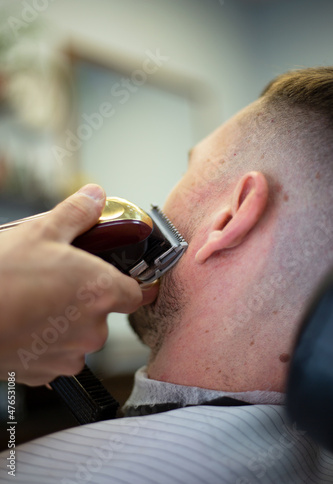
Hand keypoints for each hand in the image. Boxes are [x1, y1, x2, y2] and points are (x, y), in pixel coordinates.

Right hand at [0, 184, 157, 385]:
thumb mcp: (42, 231)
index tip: (126, 278)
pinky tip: (26, 323)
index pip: (139, 292)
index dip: (133, 283)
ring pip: (80, 335)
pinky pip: (57, 354)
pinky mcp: (46, 374)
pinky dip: (47, 342)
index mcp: (101, 291)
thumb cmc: (2, 275)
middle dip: (87, 299)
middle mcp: (93, 328)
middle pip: (104, 313)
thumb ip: (77, 213)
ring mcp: (70, 354)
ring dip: (66, 322)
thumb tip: (95, 196)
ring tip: (37, 301)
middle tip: (60, 281)